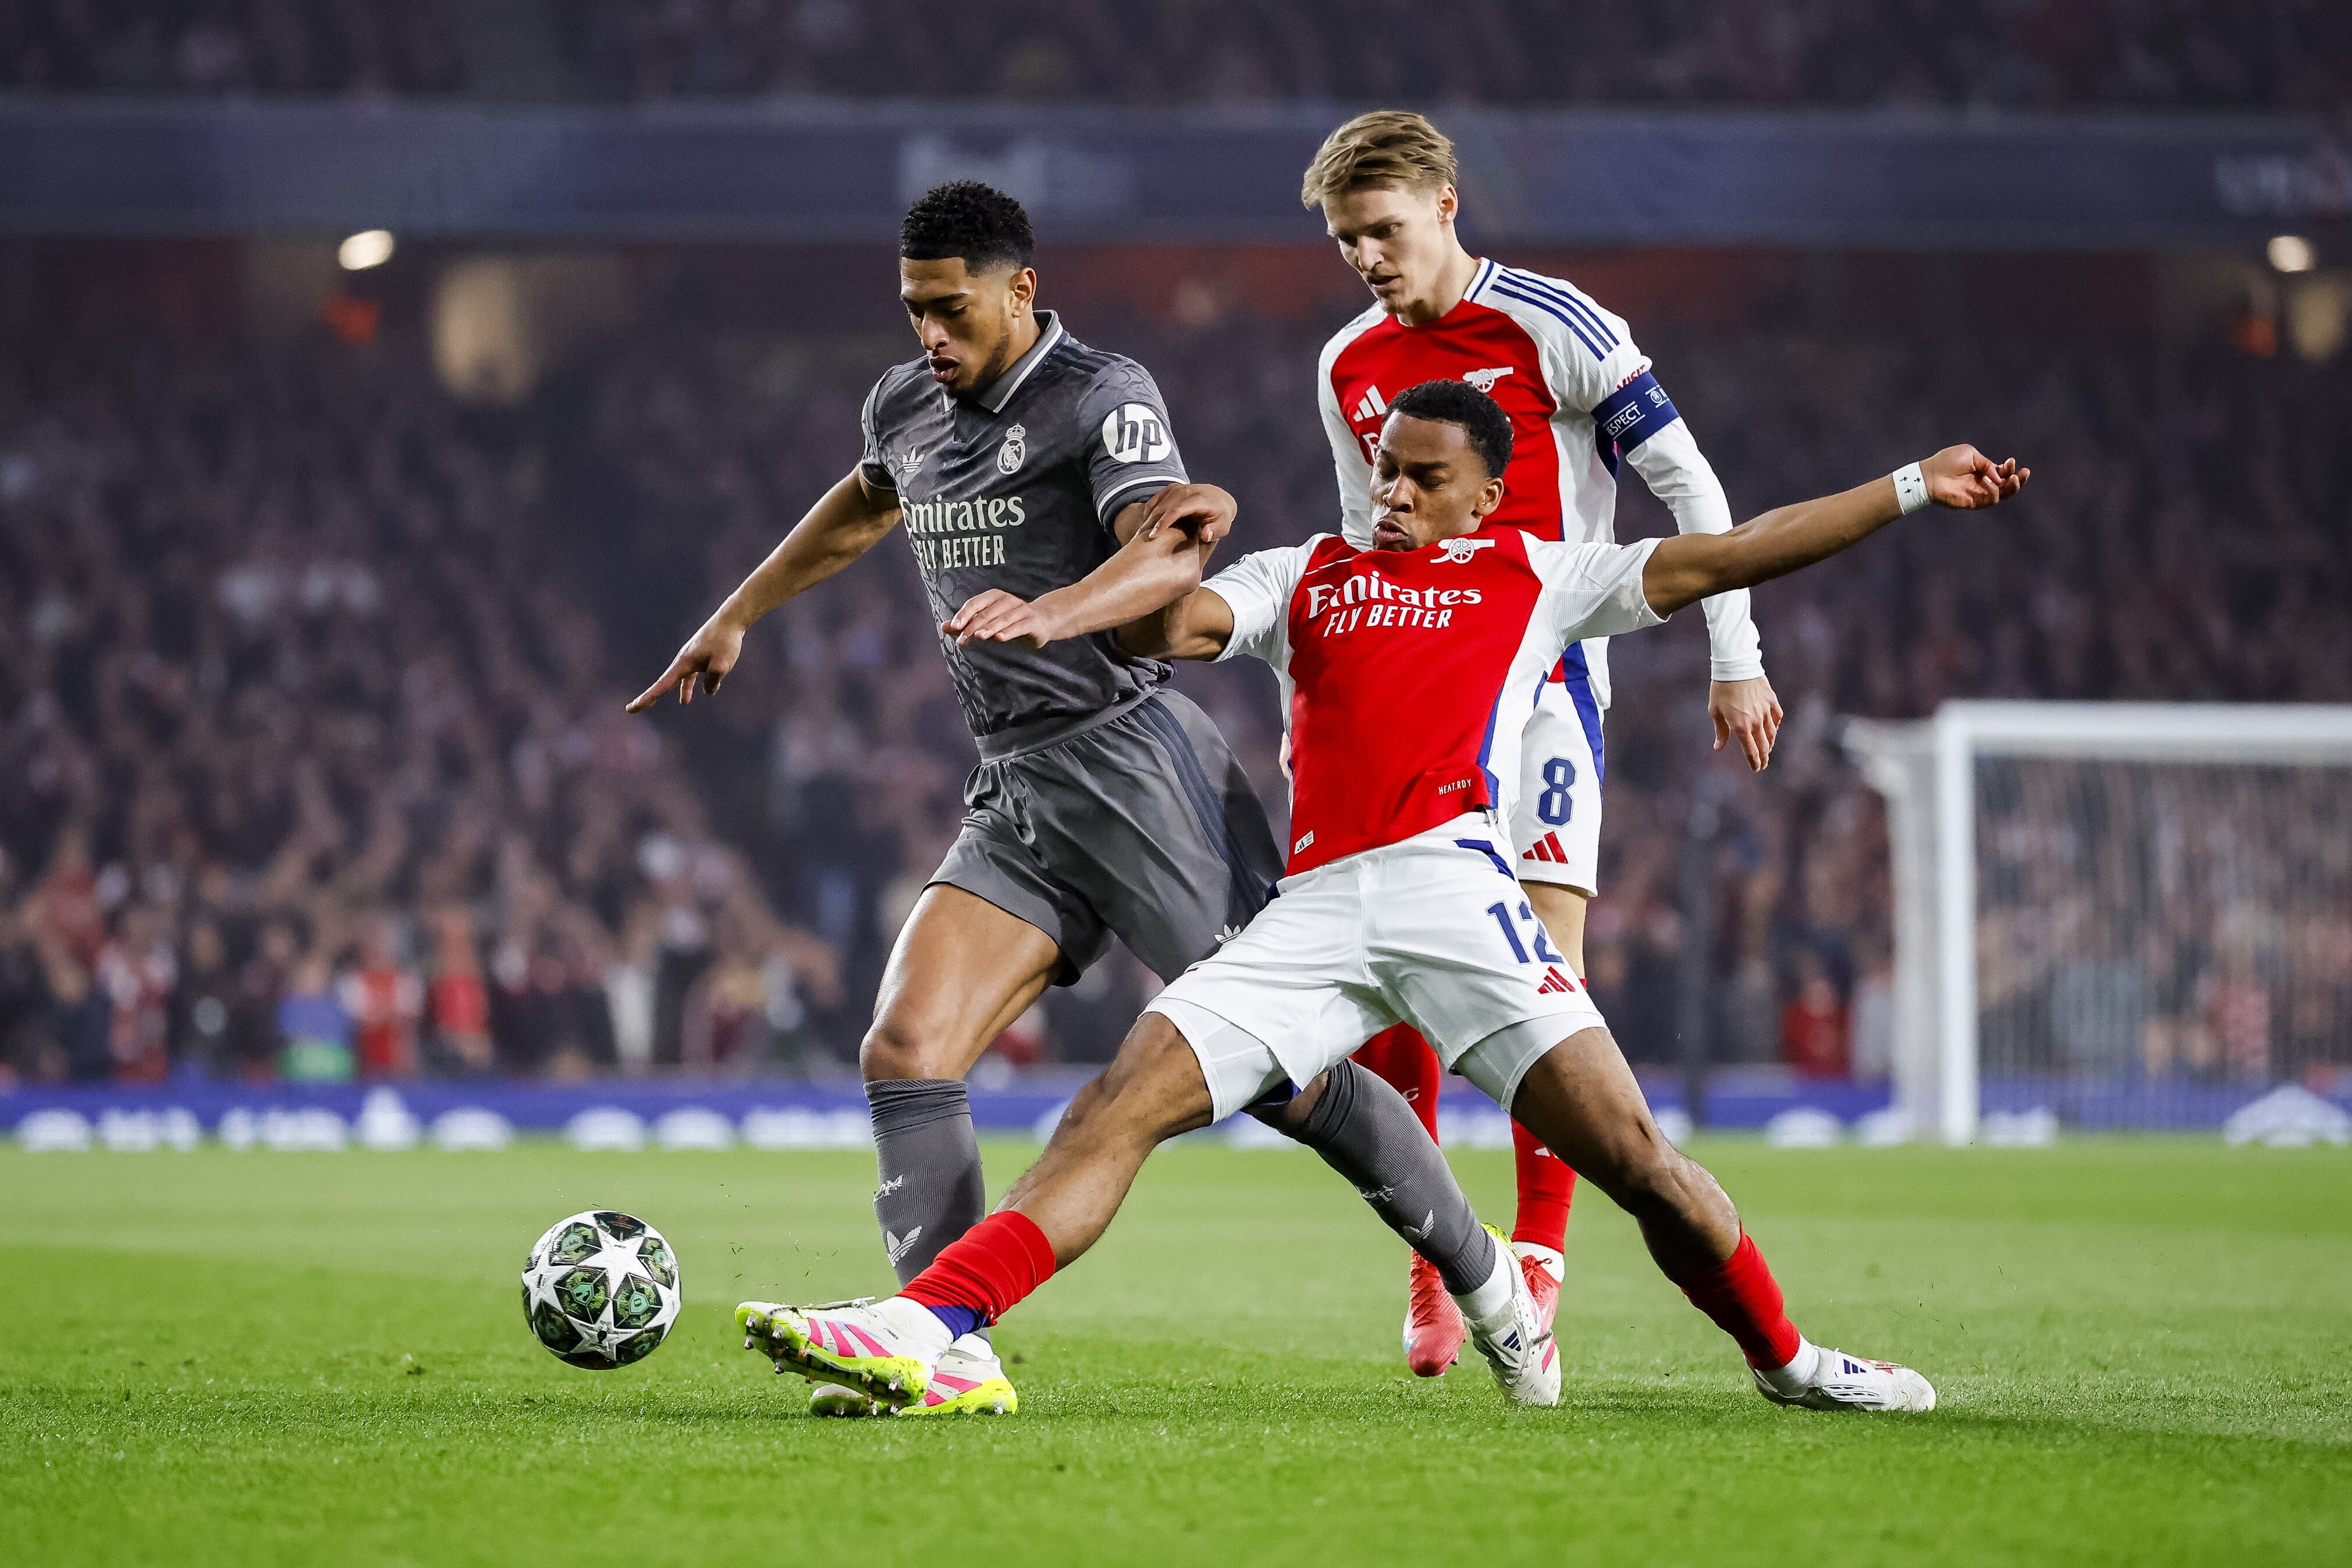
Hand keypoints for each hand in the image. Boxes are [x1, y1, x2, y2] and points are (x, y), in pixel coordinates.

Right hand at [625, 614, 747, 712]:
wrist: (729, 620)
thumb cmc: (725, 641)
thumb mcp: (722, 664)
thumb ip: (712, 680)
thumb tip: (709, 691)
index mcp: (683, 663)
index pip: (661, 685)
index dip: (647, 698)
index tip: (631, 708)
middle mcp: (683, 661)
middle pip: (664, 683)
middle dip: (652, 696)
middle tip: (633, 708)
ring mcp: (691, 658)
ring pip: (681, 679)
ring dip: (683, 690)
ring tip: (684, 702)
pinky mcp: (700, 656)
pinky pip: (693, 673)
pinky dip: (695, 683)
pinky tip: (706, 690)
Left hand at [943, 589, 1062, 648]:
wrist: (1042, 622)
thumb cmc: (1010, 622)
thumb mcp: (988, 621)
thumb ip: (967, 624)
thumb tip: (943, 627)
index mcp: (995, 597)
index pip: (976, 603)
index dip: (964, 614)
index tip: (954, 627)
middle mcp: (1008, 600)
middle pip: (987, 613)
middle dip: (973, 626)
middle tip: (963, 639)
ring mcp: (1021, 610)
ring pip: (1003, 619)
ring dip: (990, 628)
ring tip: (979, 636)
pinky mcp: (1032, 622)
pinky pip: (1020, 626)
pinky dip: (1010, 632)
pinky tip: (1000, 638)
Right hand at [1137, 482, 1236, 544]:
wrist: (1219, 498)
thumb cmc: (1220, 516)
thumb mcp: (1223, 525)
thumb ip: (1215, 530)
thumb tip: (1205, 534)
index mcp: (1198, 499)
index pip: (1176, 510)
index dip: (1163, 523)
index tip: (1153, 536)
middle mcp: (1186, 490)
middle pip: (1163, 507)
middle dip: (1150, 523)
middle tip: (1139, 539)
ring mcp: (1177, 488)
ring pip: (1157, 503)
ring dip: (1147, 519)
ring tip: (1139, 535)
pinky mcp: (1171, 488)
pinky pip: (1156, 500)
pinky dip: (1149, 511)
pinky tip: (1144, 524)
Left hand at [1709, 675, 1782, 772]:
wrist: (1736, 666)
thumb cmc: (1721, 688)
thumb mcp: (1715, 711)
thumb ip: (1720, 731)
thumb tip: (1718, 747)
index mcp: (1741, 726)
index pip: (1751, 751)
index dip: (1754, 762)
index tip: (1756, 769)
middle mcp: (1756, 721)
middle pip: (1764, 745)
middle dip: (1764, 757)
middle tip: (1763, 764)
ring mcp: (1766, 710)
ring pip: (1772, 733)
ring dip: (1770, 743)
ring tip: (1768, 750)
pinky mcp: (1771, 700)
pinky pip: (1777, 717)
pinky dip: (1776, 725)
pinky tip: (1774, 729)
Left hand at [1921, 446, 2029, 509]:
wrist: (1930, 475)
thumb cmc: (1947, 461)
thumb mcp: (1970, 455)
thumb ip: (1986, 463)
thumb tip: (1998, 473)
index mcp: (1981, 470)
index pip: (2001, 472)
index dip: (2009, 468)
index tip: (2011, 461)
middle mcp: (1982, 482)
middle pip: (2006, 484)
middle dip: (2018, 479)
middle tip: (2025, 472)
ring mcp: (1979, 493)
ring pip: (2003, 494)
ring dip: (2012, 487)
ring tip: (2014, 479)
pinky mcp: (1974, 503)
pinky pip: (1991, 500)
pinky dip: (1995, 492)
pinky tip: (1991, 482)